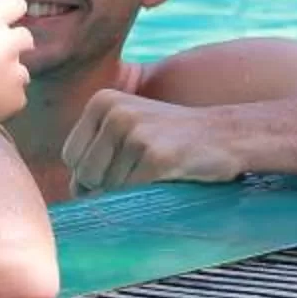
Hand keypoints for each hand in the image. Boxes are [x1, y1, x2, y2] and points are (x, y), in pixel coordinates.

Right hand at [0, 0, 30, 119]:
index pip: (15, 3)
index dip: (8, 11)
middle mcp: (7, 44)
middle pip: (25, 37)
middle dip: (12, 46)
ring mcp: (16, 72)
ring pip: (22, 70)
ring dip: (9, 75)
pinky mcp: (18, 99)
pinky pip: (17, 96)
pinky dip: (6, 100)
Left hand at [61, 89, 247, 192]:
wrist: (226, 135)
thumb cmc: (172, 139)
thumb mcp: (127, 128)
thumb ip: (95, 150)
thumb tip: (72, 190)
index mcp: (102, 101)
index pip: (71, 156)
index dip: (90, 174)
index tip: (121, 168)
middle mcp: (115, 112)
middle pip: (86, 174)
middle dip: (107, 186)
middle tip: (141, 173)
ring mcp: (135, 133)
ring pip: (108, 187)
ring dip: (130, 191)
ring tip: (156, 171)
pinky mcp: (155, 156)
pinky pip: (132, 193)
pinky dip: (146, 195)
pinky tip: (166, 177)